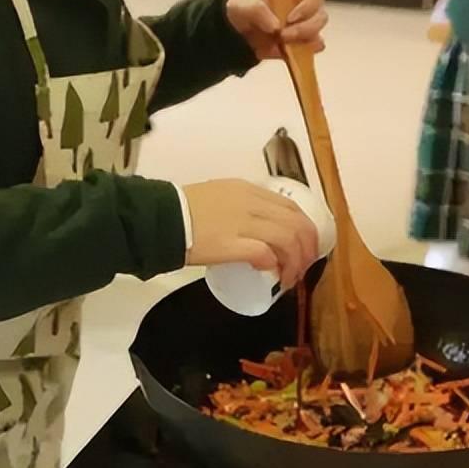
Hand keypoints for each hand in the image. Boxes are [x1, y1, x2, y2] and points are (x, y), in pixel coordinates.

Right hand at [183, 179, 318, 289]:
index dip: (305, 229)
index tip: (305, 246)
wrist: (160, 218)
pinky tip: (270, 274)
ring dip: (294, 262)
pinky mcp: (230, 243)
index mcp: (248, 190)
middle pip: (296, 224)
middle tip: (304, 267)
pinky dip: (274, 265)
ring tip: (289, 277)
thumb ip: (240, 208)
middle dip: (307, 248)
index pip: (290, 207)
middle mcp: (250, 202)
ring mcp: (241, 222)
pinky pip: (265, 253)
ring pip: (287, 239)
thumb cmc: (184, 211)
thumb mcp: (219, 198)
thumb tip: (254, 231)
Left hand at [226, 0, 327, 60]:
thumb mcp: (244, 4)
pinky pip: (308, 54)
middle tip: (284, 35)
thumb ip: (258, 10)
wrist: (237, 28)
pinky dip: (298, 56)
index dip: (308, 5)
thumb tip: (275, 26)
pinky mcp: (299, 47)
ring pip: (317, 38)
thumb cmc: (245, 7)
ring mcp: (304, 30)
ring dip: (302, 43)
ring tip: (281, 44)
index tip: (291, 17)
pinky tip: (282, 53)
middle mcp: (305, 10)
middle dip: (305, 28)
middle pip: (320, 18)